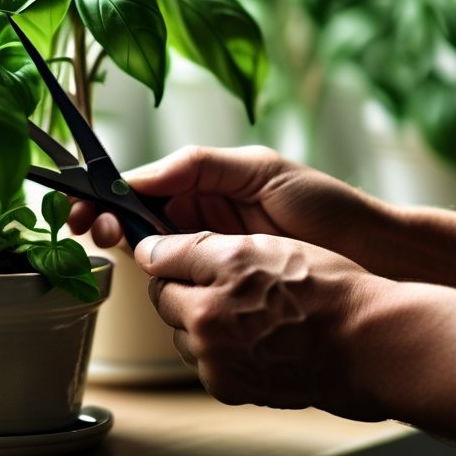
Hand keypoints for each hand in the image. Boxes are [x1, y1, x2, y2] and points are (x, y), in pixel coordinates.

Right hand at [67, 145, 389, 271]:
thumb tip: (140, 176)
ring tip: (117, 248)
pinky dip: (160, 284)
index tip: (82, 203)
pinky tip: (152, 280)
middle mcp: (200, 221)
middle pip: (134, 219)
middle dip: (104, 221)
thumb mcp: (260, 169)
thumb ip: (199, 165)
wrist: (374, 255)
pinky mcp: (224, 290)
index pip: (140, 187)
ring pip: (150, 254)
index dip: (105, 194)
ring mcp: (210, 257)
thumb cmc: (325, 206)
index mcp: (202, 187)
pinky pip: (181, 288)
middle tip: (92, 229)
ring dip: (126, 250)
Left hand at [135, 231, 387, 420]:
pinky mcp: (234, 389)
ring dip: (205, 323)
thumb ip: (192, 249)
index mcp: (206, 301)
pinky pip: (210, 361)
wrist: (370, 346)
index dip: (176, 257)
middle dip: (190, 291)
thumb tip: (147, 251)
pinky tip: (258, 336)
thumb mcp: (258, 247)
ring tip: (253, 312)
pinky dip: (223, 350)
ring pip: (188, 334)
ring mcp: (219, 368)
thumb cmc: (326, 292)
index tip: (189, 256)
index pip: (158, 268)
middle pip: (169, 304)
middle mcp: (206, 337)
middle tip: (234, 284)